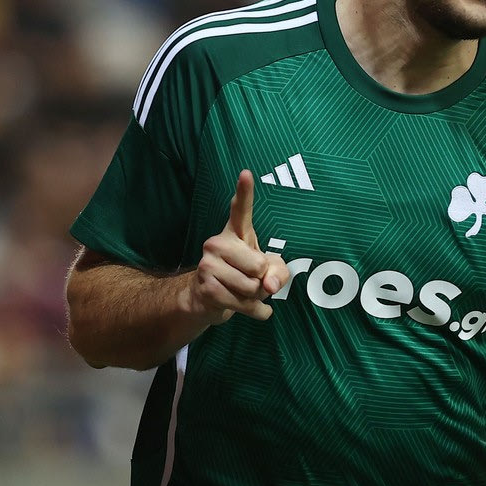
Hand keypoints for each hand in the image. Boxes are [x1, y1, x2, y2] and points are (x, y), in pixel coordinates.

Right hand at [182, 170, 288, 325]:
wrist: (208, 300)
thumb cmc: (243, 277)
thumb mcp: (269, 270)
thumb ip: (279, 272)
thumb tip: (269, 284)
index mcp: (236, 232)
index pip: (241, 209)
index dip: (244, 191)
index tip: (246, 173)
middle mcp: (218, 242)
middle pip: (259, 265)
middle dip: (262, 281)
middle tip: (251, 280)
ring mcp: (208, 263)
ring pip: (252, 287)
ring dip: (256, 298)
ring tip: (243, 293)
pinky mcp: (206, 286)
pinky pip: (243, 304)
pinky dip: (254, 311)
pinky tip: (248, 308)